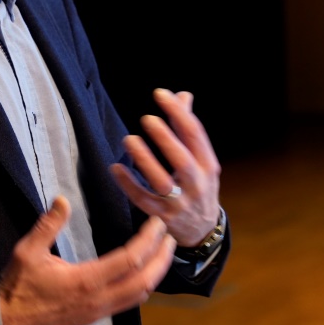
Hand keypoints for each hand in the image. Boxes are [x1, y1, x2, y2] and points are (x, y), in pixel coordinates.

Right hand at [0, 196, 174, 324]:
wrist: (11, 321)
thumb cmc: (19, 285)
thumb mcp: (27, 251)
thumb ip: (47, 226)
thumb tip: (62, 200)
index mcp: (86, 280)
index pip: (129, 259)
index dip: (148, 241)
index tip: (157, 224)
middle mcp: (99, 299)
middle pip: (144, 280)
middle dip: (161, 259)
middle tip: (170, 238)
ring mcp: (99, 311)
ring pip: (140, 295)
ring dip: (155, 274)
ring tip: (163, 254)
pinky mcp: (96, 317)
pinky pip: (129, 302)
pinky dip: (143, 286)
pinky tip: (143, 273)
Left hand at [109, 88, 221, 247]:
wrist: (202, 230)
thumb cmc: (198, 185)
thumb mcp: (201, 160)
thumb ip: (187, 129)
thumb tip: (183, 95)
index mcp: (208, 165)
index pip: (195, 134)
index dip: (178, 112)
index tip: (160, 94)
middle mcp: (196, 184)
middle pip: (182, 161)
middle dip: (166, 138)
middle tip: (147, 119)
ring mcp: (179, 203)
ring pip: (161, 183)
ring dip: (145, 160)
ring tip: (129, 140)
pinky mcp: (161, 216)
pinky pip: (143, 200)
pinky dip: (128, 185)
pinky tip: (115, 168)